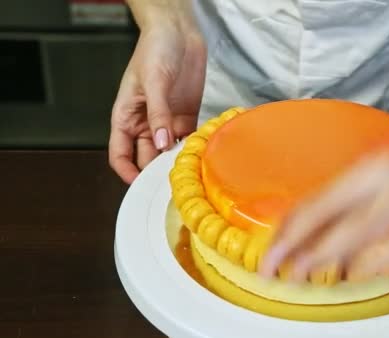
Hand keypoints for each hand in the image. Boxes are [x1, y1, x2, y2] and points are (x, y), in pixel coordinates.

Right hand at [109, 20, 205, 183]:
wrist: (178, 32)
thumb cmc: (155, 49)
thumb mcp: (153, 82)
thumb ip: (157, 113)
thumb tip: (161, 142)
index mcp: (126, 116)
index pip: (119, 153)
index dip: (127, 172)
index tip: (140, 186)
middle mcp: (145, 123)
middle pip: (146, 158)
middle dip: (155, 172)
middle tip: (170, 184)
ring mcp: (166, 121)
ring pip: (168, 152)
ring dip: (175, 163)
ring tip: (187, 174)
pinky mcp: (185, 116)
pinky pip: (187, 140)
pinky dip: (191, 149)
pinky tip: (199, 156)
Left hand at [259, 151, 388, 283]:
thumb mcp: (373, 174)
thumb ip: (334, 198)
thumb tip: (289, 226)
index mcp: (382, 172)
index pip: (326, 204)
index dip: (292, 234)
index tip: (271, 255)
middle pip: (347, 238)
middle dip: (312, 260)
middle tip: (287, 274)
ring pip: (371, 266)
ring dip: (348, 270)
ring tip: (336, 267)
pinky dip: (379, 273)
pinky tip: (380, 261)